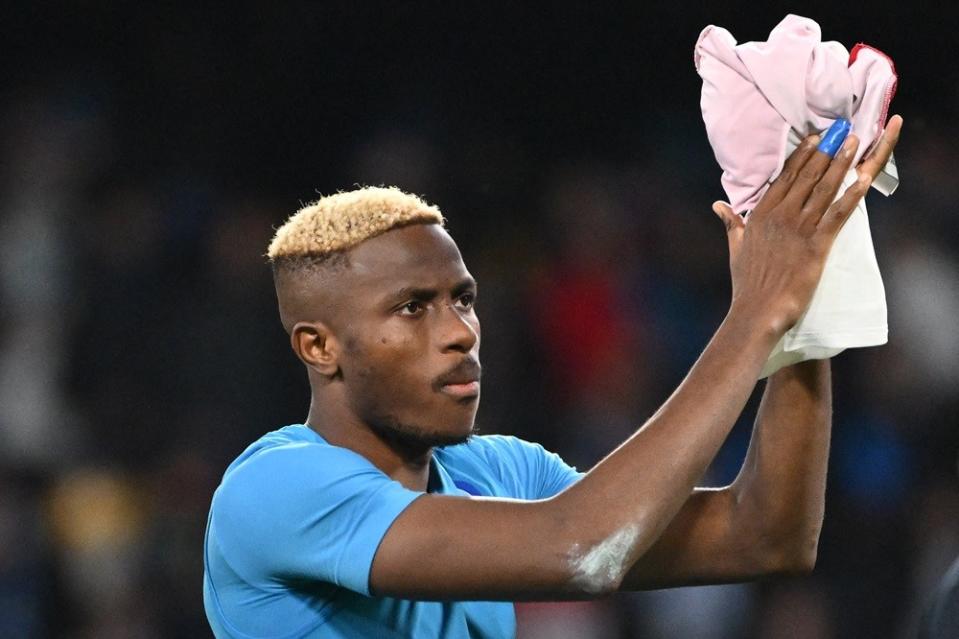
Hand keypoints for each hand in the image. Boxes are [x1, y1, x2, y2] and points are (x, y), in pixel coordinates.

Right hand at [710, 115, 901, 334]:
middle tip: (840, 130)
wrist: (758, 310)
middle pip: (806, 176)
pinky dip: (851, 196)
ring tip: (852, 142)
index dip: (801, 155)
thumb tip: (718, 204)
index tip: (814, 137)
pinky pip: (837, 215)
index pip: (784, 177)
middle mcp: (780, 217)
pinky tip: (863, 179)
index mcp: (761, 215)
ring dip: (841, 164)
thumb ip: (731, 222)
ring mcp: (799, 230)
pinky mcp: (817, 245)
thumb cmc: (747, 283)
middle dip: (825, 151)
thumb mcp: (736, 248)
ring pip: (823, 190)